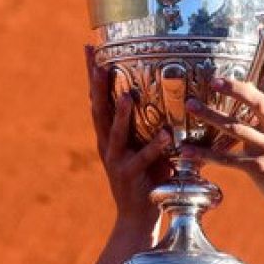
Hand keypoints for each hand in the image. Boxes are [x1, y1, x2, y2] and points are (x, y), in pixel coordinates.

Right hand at [87, 46, 172, 231]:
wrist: (138, 218)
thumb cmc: (148, 177)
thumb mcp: (146, 146)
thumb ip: (152, 123)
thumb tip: (173, 95)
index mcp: (108, 133)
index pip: (99, 96)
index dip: (94, 72)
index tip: (91, 45)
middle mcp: (107, 143)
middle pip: (98, 108)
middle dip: (96, 84)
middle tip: (97, 60)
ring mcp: (116, 160)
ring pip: (115, 132)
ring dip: (120, 113)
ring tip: (127, 94)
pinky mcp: (130, 176)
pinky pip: (144, 159)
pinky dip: (155, 147)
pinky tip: (166, 136)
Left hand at [184, 35, 263, 215]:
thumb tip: (250, 109)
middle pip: (256, 100)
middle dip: (234, 88)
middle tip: (212, 78)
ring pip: (236, 128)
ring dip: (211, 116)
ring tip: (191, 106)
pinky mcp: (259, 169)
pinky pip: (227, 159)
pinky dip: (205, 155)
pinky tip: (187, 152)